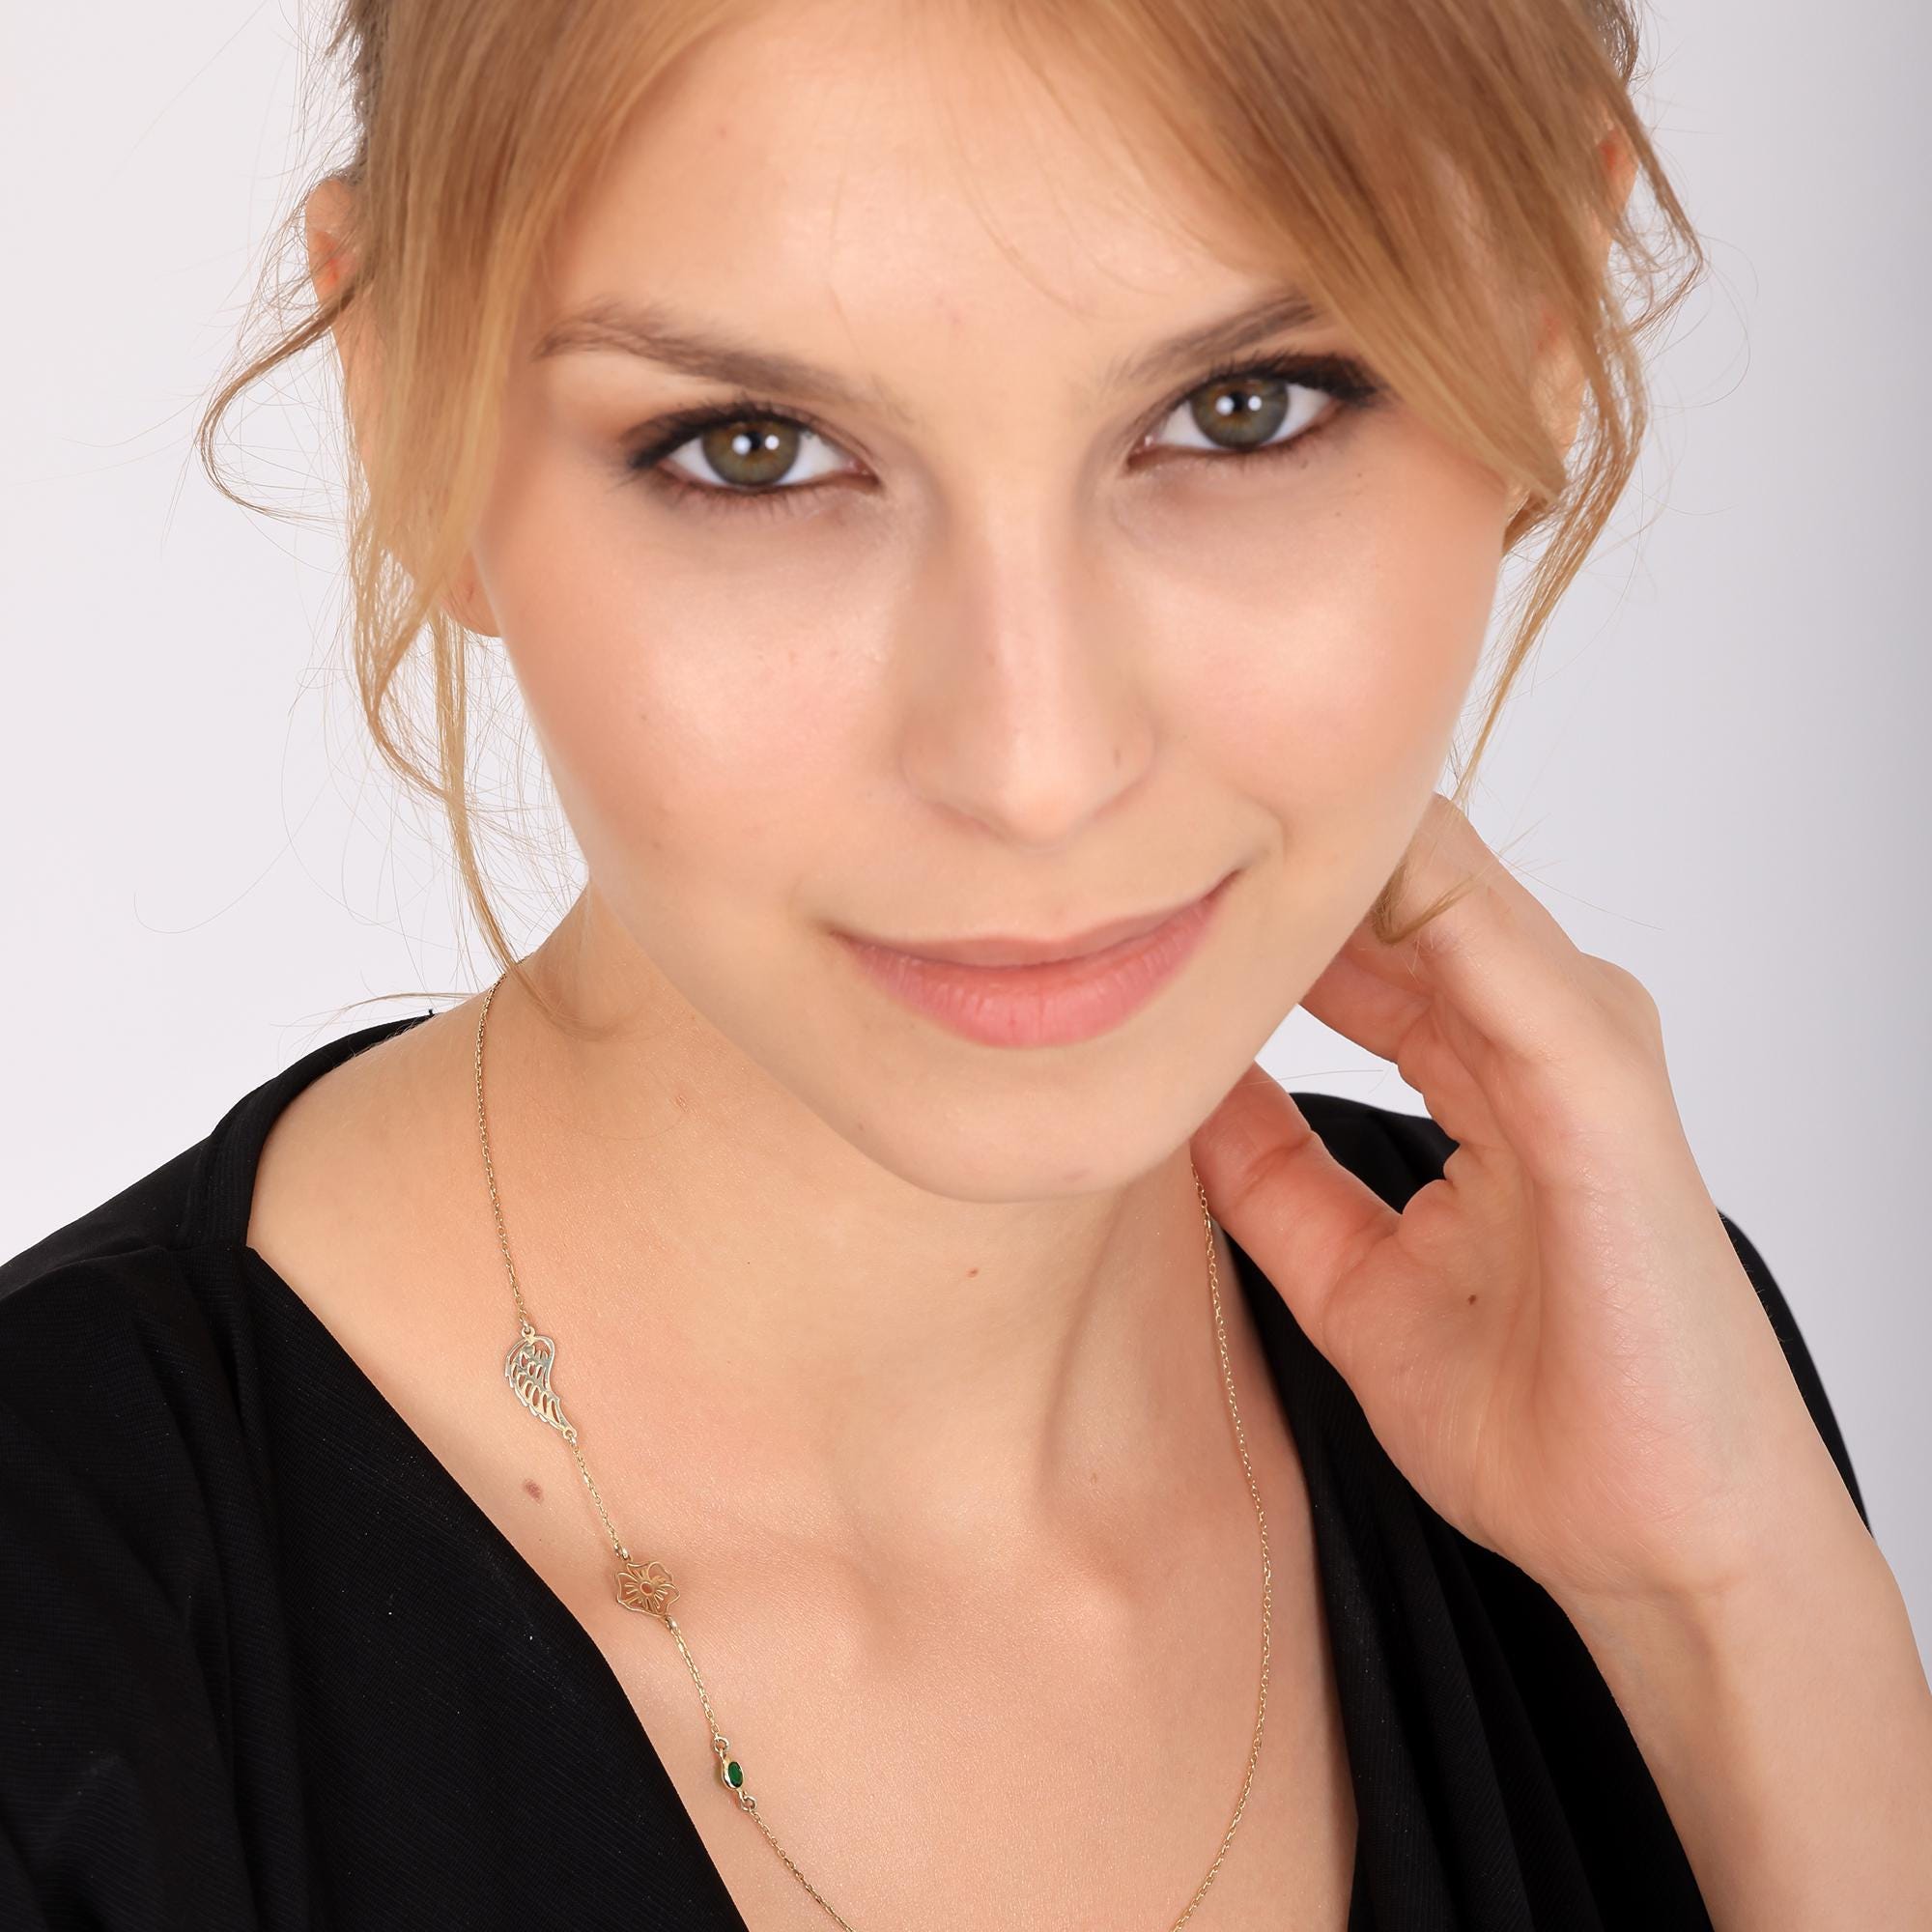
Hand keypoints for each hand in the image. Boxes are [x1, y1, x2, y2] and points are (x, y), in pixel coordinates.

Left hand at [1191, 792, 1861, 1614]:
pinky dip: (1397, 892)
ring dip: (1319, 851)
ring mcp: (1575, 1041)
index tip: (1140, 894)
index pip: (1365, 938)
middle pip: (1394, 890)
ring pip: (1437, 882)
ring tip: (1191, 840)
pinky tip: (1293, 885)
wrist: (1657, 1540)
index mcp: (1489, 1069)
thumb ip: (1270, 1174)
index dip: (1256, 911)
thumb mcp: (1351, 1280)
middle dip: (1274, 864)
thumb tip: (1178, 1085)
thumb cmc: (1537, 1421)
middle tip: (1146, 849)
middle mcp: (1537, 1032)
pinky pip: (1486, 944)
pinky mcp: (1597, 1076)